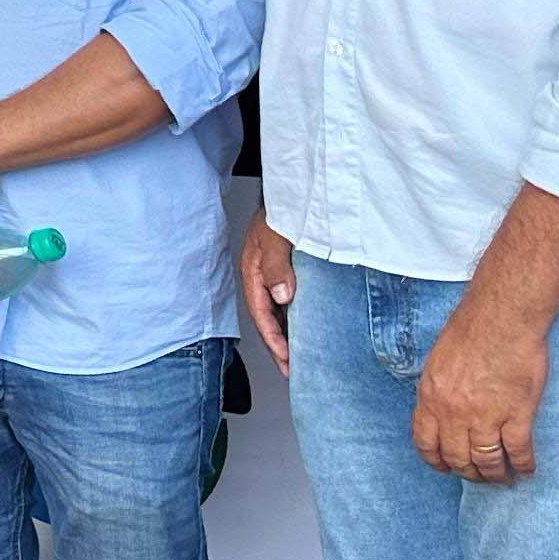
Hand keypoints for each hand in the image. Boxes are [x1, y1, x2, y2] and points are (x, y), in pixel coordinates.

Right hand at [239, 216, 296, 372]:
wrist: (294, 189)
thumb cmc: (282, 208)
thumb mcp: (275, 236)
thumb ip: (276, 264)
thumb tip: (281, 295)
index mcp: (253, 271)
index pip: (260, 313)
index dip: (273, 339)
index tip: (286, 359)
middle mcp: (261, 276)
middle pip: (266, 318)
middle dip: (278, 346)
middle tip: (291, 369)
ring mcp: (273, 273)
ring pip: (277, 311)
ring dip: (286, 334)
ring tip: (297, 357)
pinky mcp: (286, 270)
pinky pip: (288, 300)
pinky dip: (294, 318)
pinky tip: (305, 327)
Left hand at [411, 293, 546, 482]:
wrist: (501, 317)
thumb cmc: (471, 330)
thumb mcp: (438, 361)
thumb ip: (438, 389)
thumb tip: (441, 407)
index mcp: (431, 398)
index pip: (426, 443)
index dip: (436, 460)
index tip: (446, 467)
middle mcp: (453, 413)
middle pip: (457, 457)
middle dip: (469, 472)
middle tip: (480, 476)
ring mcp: (485, 417)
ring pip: (487, 461)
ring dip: (496, 475)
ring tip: (504, 478)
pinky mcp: (516, 414)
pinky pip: (518, 451)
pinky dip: (522, 465)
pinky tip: (527, 470)